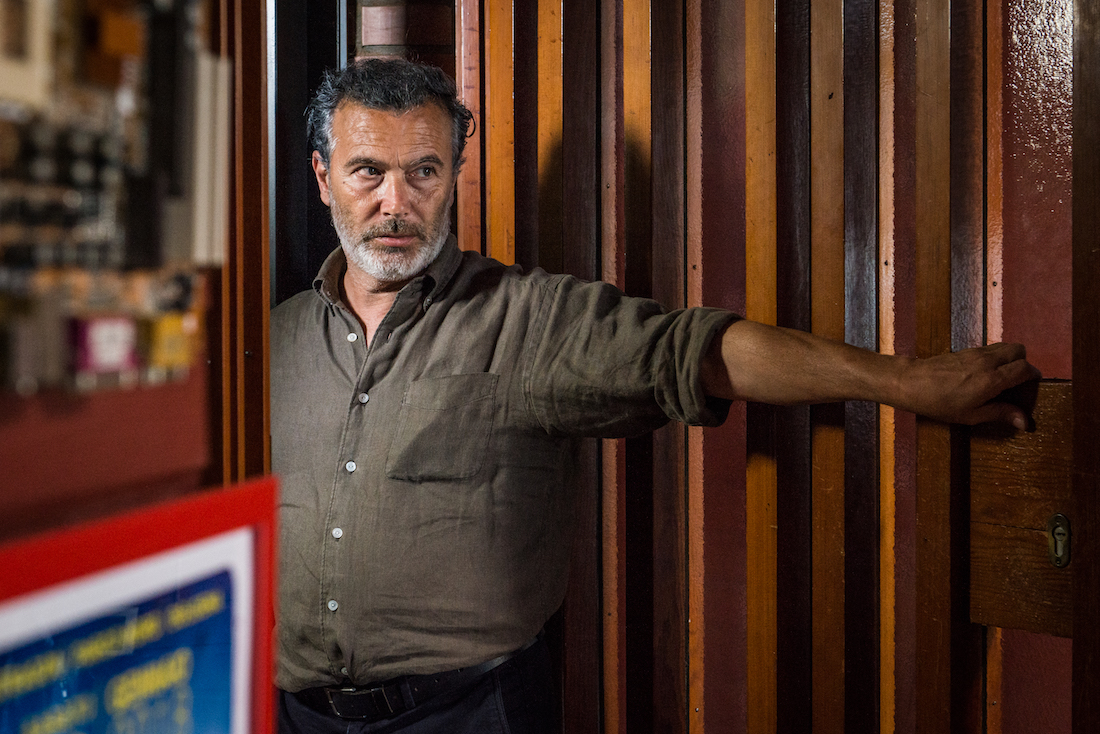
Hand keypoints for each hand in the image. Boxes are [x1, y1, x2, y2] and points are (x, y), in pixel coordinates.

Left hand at [892, 342, 1040, 428]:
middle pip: (1019, 350)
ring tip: (1002, 377)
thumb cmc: (938, 403)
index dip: (1033, 376)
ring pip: (1005, 346)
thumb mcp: (970, 415)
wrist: (910, 382)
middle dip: (1024, 363)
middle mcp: (987, 361)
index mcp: (992, 379)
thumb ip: (999, 413)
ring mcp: (976, 352)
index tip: (1032, 387)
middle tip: (1017, 381)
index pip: (1025, 368)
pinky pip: (990, 348)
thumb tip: (1024, 421)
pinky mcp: (965, 350)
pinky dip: (996, 356)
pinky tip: (985, 373)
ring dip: (1010, 358)